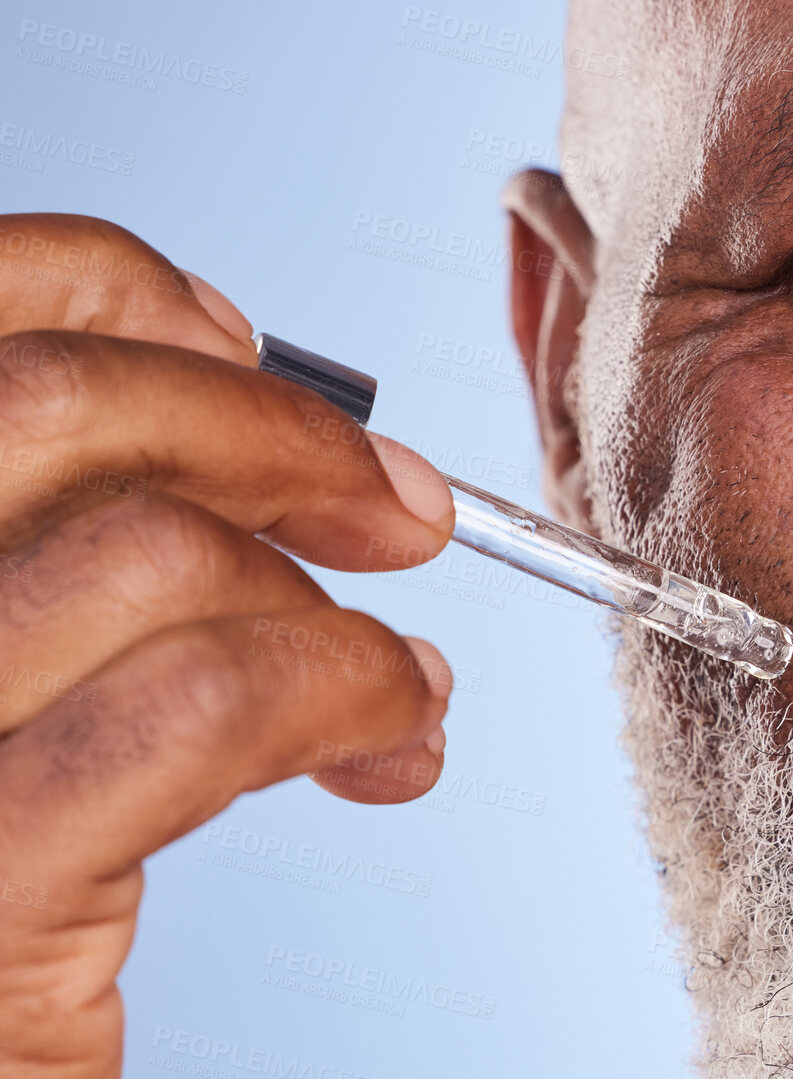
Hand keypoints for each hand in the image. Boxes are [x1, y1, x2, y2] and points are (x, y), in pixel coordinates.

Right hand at [0, 214, 456, 1078]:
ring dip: (325, 606)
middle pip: (62, 406)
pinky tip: (385, 738)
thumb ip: (61, 549)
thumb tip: (236, 410)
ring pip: (154, 552)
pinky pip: (206, 707)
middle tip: (400, 510)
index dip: (121, 295)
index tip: (248, 349)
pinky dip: (341, 691)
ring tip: (394, 680)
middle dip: (278, 434)